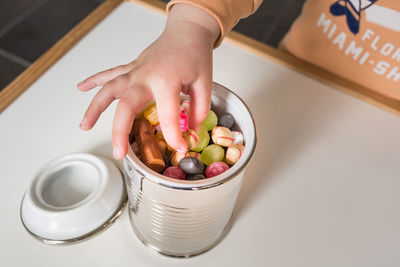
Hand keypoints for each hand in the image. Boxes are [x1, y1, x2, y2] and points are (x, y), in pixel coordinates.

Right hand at [77, 4, 219, 158]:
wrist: (187, 31)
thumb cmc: (195, 55)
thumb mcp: (205, 83)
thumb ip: (199, 109)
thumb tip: (190, 131)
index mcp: (166, 80)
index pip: (167, 116)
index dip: (174, 136)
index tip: (181, 148)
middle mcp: (145, 76)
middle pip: (126, 106)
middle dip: (120, 132)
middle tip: (119, 153)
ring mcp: (135, 71)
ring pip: (109, 90)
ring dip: (95, 108)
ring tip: (85, 126)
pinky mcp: (132, 68)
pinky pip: (109, 74)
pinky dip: (94, 80)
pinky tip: (81, 87)